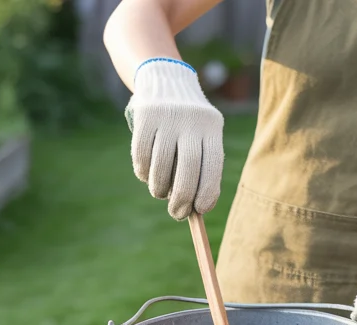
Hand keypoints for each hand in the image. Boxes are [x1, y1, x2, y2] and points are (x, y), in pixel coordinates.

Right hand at [124, 58, 224, 219]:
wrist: (165, 80)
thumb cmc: (188, 121)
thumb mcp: (202, 134)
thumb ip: (201, 165)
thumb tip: (194, 208)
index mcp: (212, 126)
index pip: (213, 165)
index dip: (207, 192)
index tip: (200, 211)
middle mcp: (191, 120)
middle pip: (188, 168)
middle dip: (182, 198)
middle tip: (177, 213)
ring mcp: (167, 117)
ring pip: (161, 166)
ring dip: (159, 188)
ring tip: (160, 193)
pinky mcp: (145, 116)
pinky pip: (142, 156)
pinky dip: (144, 173)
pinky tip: (147, 176)